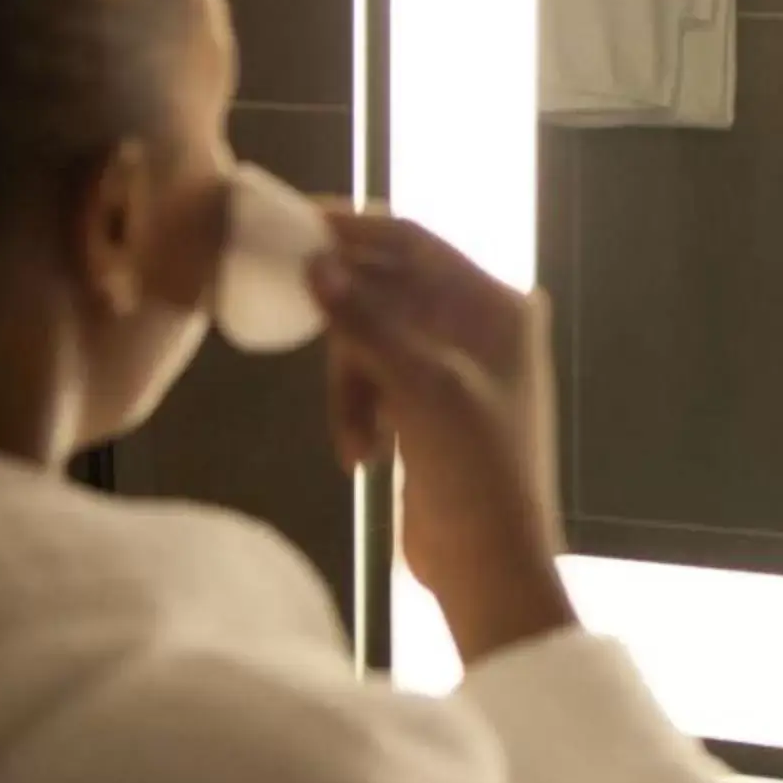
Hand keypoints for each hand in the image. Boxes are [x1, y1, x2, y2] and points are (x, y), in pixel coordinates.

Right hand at [309, 211, 573, 663]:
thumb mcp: (420, 388)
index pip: (416, 243)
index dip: (355, 228)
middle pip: (387, 291)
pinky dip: (360, 414)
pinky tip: (361, 456)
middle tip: (286, 310)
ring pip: (371, 343)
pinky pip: (374, 384)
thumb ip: (367, 321)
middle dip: (344, 324)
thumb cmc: (475, 470)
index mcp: (497, 308)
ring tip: (354, 443)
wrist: (490, 563)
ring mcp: (454, 366)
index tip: (292, 219)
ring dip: (350, 389)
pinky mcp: (428, 407)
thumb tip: (317, 261)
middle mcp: (481, 326)